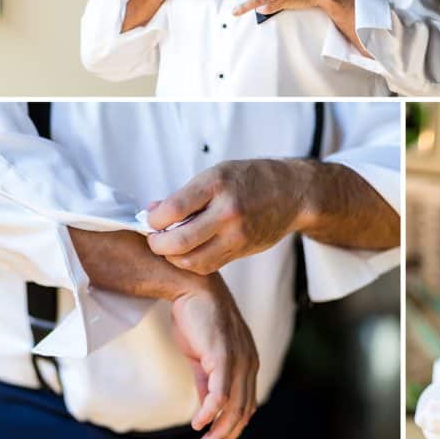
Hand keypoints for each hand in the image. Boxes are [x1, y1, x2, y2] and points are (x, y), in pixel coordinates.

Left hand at [147, 159, 304, 273]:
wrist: (291, 192)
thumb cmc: (250, 178)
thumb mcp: (216, 174)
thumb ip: (186, 195)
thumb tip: (153, 211)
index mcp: (216, 184)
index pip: (174, 209)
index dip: (153, 220)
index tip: (149, 220)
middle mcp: (227, 211)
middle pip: (180, 241)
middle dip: (158, 244)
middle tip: (152, 239)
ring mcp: (236, 235)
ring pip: (193, 260)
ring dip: (174, 257)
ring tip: (168, 246)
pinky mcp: (241, 251)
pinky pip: (208, 264)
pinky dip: (192, 262)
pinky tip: (187, 252)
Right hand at [171, 274, 259, 438]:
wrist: (189, 285)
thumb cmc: (195, 316)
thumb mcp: (202, 356)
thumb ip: (207, 383)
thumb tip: (206, 412)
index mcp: (247, 361)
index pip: (246, 405)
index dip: (231, 428)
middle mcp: (249, 362)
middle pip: (243, 412)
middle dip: (226, 437)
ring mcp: (239, 358)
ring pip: (234, 407)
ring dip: (218, 432)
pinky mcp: (223, 354)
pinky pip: (221, 393)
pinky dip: (211, 413)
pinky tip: (198, 423)